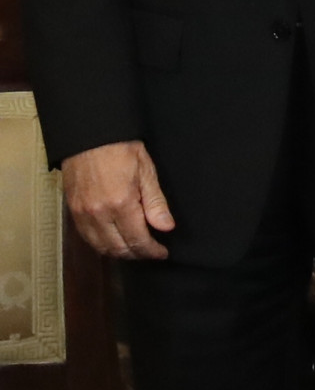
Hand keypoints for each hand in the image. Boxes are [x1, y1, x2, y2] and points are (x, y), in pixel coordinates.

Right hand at [61, 140, 173, 258]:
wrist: (89, 135)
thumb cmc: (121, 147)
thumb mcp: (146, 169)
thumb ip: (155, 202)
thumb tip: (166, 227)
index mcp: (121, 203)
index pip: (138, 240)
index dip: (152, 250)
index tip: (162, 253)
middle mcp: (99, 214)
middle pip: (119, 248)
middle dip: (137, 254)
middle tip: (150, 251)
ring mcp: (83, 215)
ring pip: (102, 247)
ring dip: (119, 253)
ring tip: (134, 248)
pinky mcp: (73, 212)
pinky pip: (88, 238)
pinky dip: (102, 245)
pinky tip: (113, 240)